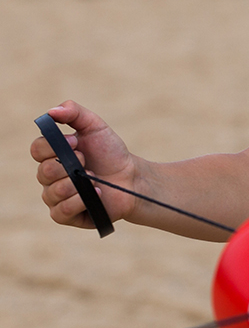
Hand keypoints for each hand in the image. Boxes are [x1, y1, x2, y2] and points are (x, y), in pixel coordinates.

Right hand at [31, 101, 136, 229]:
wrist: (132, 178)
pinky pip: (61, 211)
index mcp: (51, 156)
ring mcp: (56, 197)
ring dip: (77, 182)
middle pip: (43, 171)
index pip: (36, 149)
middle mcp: (49, 177)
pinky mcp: (66, 216)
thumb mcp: (95, 127)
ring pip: (52, 191)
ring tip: (94, 178)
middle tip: (87, 161)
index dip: (54, 145)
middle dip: (70, 164)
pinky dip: (80, 201)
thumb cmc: (111, 153)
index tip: (76, 142)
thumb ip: (74, 112)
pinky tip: (97, 192)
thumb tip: (51, 112)